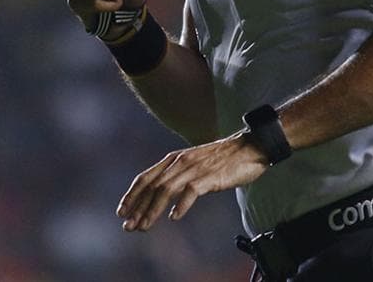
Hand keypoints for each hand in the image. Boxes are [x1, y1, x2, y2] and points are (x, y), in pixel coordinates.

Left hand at [117, 131, 268, 231]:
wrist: (250, 147)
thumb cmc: (223, 158)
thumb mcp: (194, 163)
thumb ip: (178, 174)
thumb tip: (163, 195)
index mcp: (174, 159)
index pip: (145, 177)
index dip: (131, 195)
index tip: (121, 211)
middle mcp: (180, 162)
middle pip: (152, 186)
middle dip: (137, 208)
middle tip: (127, 226)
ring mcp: (194, 168)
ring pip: (166, 191)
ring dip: (152, 210)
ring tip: (144, 226)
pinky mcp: (209, 177)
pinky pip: (190, 192)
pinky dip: (181, 205)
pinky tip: (174, 217)